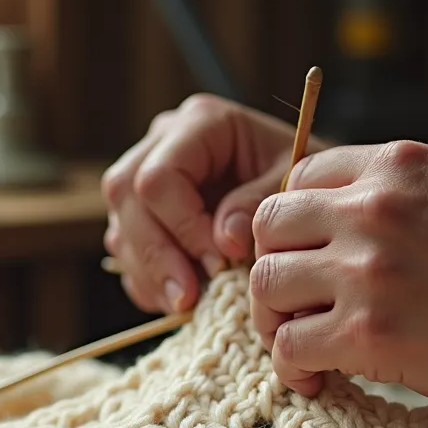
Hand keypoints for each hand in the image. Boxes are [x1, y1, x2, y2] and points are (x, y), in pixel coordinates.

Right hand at [102, 93, 330, 313]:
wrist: (306, 196)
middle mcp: (162, 142)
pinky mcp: (142, 214)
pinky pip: (125, 250)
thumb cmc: (304, 183)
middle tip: (188, 299)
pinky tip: (179, 300)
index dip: (182, 225)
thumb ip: (260, 203)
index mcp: (201, 122)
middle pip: (127, 197)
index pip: (161, 175)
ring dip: (149, 274)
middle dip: (156, 256)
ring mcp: (145, 176)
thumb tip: (224, 238)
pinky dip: (147, 281)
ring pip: (120, 226)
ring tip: (186, 305)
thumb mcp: (297, 184)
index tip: (219, 263)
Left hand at [250, 140, 427, 410]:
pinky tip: (315, 376)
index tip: (308, 256)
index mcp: (393, 165)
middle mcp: (371, 208)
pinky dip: (291, 366)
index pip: (296, 178)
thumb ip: (387, 195)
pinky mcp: (367, 332)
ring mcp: (366, 269)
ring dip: (273, 318)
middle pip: (268, 225)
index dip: (293, 224)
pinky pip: (289, 345)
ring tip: (300, 341)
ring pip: (266, 284)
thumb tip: (323, 226)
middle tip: (292, 303)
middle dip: (273, 265)